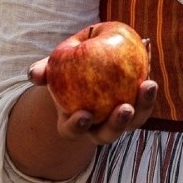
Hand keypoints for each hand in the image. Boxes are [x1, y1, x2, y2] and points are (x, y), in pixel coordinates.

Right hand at [28, 55, 158, 145]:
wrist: (86, 65)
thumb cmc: (65, 69)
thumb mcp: (54, 67)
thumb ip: (43, 70)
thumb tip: (34, 74)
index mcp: (75, 122)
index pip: (74, 131)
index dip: (78, 126)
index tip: (85, 115)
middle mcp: (99, 127)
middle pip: (109, 134)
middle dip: (118, 124)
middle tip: (125, 108)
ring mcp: (122, 118)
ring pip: (135, 120)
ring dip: (144, 105)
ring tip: (149, 85)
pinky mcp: (139, 101)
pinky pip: (146, 93)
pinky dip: (147, 71)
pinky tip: (147, 48)